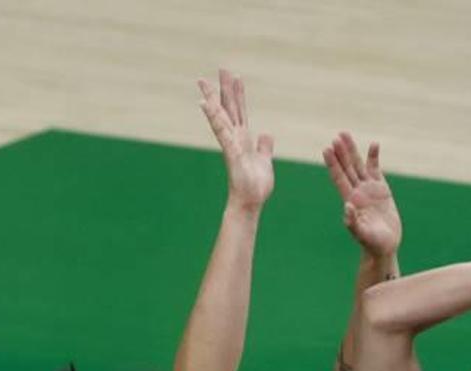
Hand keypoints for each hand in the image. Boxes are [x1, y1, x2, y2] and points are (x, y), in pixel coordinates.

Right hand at [198, 69, 273, 211]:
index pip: (240, 112)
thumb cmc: (256, 185)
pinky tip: (205, 105)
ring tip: (204, 82)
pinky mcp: (231, 151)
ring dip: (213, 99)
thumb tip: (266, 134)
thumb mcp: (265, 160)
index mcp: (243, 138)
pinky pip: (222, 132)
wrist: (251, 201)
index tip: (236, 77)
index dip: (238, 94)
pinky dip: (214, 118)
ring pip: (221, 117)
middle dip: (224, 89)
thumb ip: (264, 147)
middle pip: (228, 109)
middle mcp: (235, 138)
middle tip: (220, 68)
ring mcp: (231, 144)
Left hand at [323, 132, 401, 256]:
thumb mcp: (362, 234)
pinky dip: (374, 157)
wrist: (385, 246)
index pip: (339, 177)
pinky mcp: (381, 190)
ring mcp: (369, 189)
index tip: (327, 149)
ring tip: (345, 134)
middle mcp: (357, 192)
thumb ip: (352, 222)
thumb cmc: (372, 243)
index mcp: (350, 200)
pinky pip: (376, 169)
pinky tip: (374, 145)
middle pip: (347, 167)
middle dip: (342, 152)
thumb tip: (347, 206)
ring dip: (352, 150)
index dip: (333, 163)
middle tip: (337, 136)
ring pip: (359, 165)